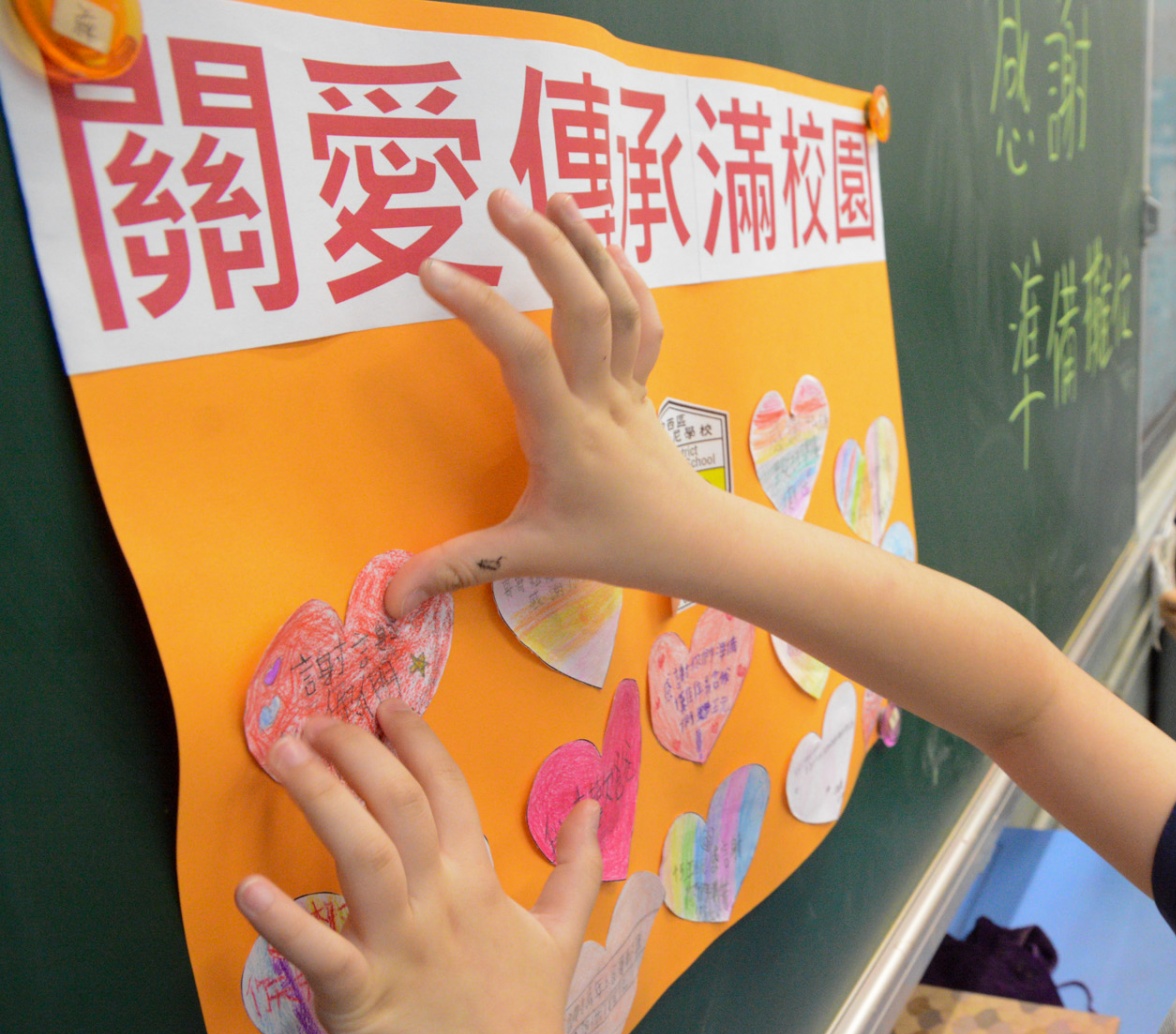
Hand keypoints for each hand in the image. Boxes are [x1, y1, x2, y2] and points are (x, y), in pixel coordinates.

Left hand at [233, 702, 603, 1033]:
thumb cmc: (526, 1014)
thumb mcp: (563, 931)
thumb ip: (577, 865)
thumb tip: (593, 804)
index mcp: (479, 882)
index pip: (447, 790)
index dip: (416, 740)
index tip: (385, 706)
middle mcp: (440, 901)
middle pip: (399, 804)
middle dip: (356, 752)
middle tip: (316, 722)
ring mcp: (401, 946)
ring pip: (363, 852)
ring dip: (321, 795)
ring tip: (283, 755)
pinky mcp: (362, 997)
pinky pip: (318, 951)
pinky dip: (282, 919)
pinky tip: (249, 885)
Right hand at [385, 189, 708, 618]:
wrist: (694, 542)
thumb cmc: (614, 547)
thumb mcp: (530, 556)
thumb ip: (457, 566)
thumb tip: (388, 602)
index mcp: (565, 432)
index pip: (522, 355)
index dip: (480, 307)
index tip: (432, 270)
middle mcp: (600, 396)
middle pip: (582, 308)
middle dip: (544, 248)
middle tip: (499, 198)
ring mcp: (628, 383)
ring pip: (618, 302)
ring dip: (587, 244)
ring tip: (551, 196)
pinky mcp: (644, 380)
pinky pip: (642, 317)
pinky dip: (625, 273)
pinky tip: (601, 240)